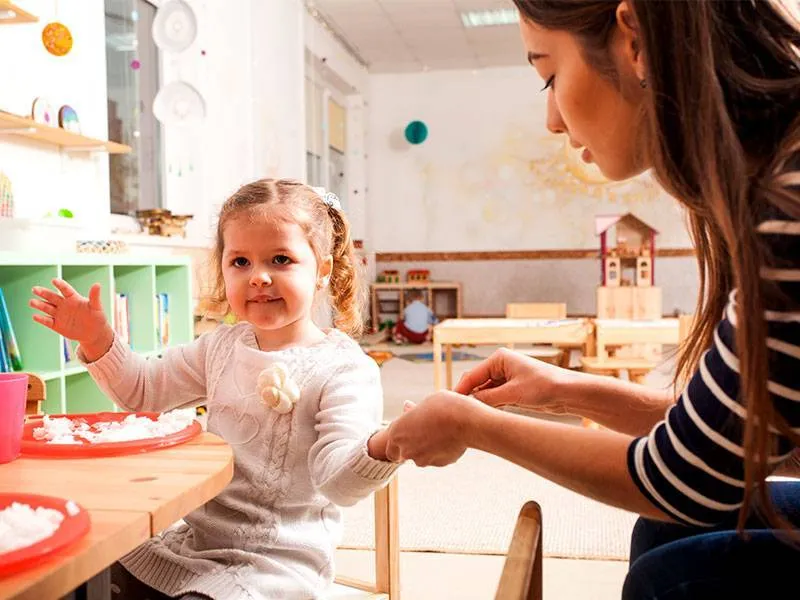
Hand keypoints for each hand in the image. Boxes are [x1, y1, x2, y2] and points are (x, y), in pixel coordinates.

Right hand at [30, 279, 113, 359]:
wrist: (94, 333)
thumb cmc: (97, 317)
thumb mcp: (96, 307)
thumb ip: (94, 296)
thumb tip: (97, 284)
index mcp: (73, 298)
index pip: (65, 290)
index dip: (60, 285)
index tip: (54, 280)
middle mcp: (64, 304)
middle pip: (52, 297)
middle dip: (43, 293)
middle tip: (35, 289)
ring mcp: (59, 314)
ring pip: (47, 308)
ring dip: (39, 305)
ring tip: (32, 302)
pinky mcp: (56, 325)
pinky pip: (47, 321)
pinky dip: (41, 319)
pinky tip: (35, 316)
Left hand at [384, 391, 487, 466]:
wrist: (465, 421)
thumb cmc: (444, 407)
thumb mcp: (425, 403)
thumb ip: (413, 411)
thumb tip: (407, 408)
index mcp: (397, 432)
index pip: (390, 449)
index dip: (398, 445)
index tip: (408, 437)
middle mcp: (406, 449)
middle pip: (406, 454)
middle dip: (414, 447)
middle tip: (426, 433)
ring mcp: (422, 459)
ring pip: (422, 457)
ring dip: (428, 449)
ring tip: (442, 432)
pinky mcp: (439, 464)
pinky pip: (438, 458)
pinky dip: (442, 452)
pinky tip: (451, 438)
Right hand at [455, 348, 572, 413]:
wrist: (568, 393)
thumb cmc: (544, 386)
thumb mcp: (513, 394)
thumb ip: (488, 398)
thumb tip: (468, 404)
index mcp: (499, 358)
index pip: (472, 375)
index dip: (461, 391)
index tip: (452, 406)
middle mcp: (501, 365)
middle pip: (477, 383)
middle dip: (470, 397)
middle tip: (459, 414)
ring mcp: (507, 377)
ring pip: (485, 392)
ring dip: (481, 403)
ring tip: (471, 418)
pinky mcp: (513, 389)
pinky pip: (495, 397)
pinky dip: (491, 406)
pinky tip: (486, 416)